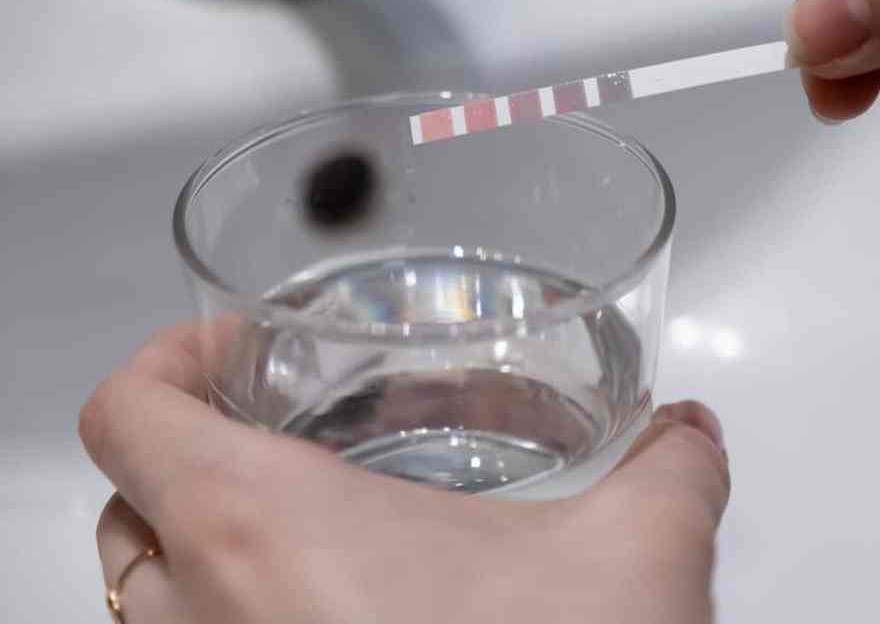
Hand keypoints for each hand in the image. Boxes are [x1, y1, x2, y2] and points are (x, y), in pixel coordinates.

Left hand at [79, 325, 730, 623]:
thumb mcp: (631, 561)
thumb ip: (670, 472)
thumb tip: (689, 436)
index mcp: (263, 529)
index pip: (128, 412)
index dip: (164, 361)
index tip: (224, 351)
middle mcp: (204, 617)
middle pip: (121, 507)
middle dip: (180, 454)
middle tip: (263, 433)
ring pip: (142, 599)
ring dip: (191, 547)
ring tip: (291, 522)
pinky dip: (227, 620)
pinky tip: (331, 611)